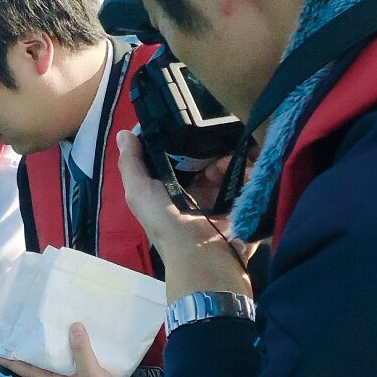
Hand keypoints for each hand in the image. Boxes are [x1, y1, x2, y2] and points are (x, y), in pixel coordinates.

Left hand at [0, 324, 127, 376]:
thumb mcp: (89, 372)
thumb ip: (81, 350)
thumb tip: (73, 325)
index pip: (29, 371)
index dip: (13, 363)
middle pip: (41, 366)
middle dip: (31, 353)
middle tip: (22, 337)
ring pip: (58, 364)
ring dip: (52, 351)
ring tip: (47, 335)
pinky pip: (75, 363)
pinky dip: (72, 352)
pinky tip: (77, 343)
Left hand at [117, 129, 252, 300]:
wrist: (203, 255)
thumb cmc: (167, 223)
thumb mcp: (139, 193)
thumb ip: (130, 164)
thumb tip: (124, 133)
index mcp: (172, 188)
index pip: (180, 156)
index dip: (185, 139)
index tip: (191, 122)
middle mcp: (197, 191)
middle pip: (210, 157)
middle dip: (215, 146)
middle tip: (219, 142)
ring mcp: (223, 198)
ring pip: (232, 165)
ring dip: (234, 157)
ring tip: (232, 161)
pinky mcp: (245, 204)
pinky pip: (252, 180)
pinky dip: (252, 172)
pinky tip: (248, 169)